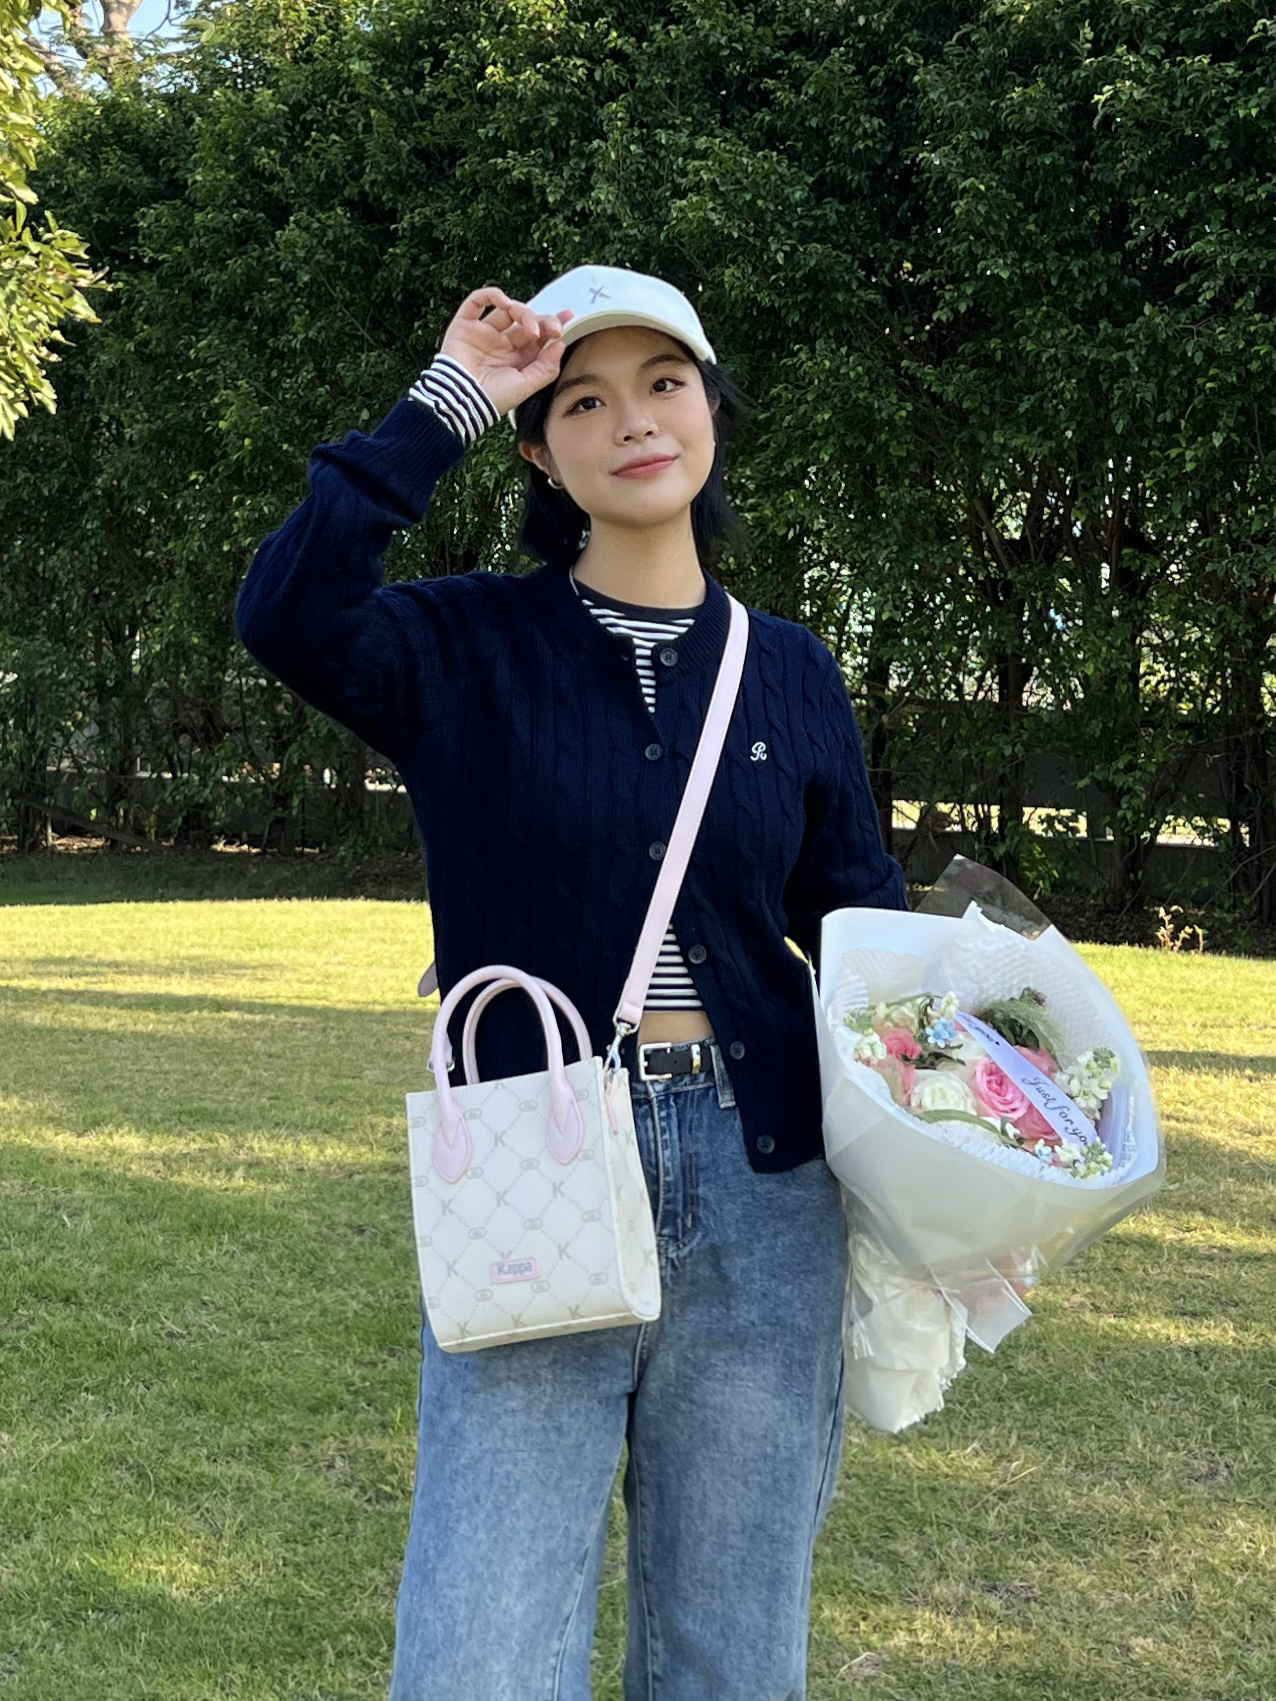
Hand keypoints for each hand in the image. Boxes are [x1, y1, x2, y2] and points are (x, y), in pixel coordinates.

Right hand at [438, 287, 575, 416]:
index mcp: (515, 360)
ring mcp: (483, 334)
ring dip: (522, 311)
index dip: (552, 326)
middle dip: (542, 320)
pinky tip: (504, 303)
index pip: (537, 337)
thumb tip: (560, 344)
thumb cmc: (492, 398)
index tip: (567, 318)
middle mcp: (500, 345)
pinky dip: (492, 295)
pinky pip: (477, 301)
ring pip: (506, 309)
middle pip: (525, 321)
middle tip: (553, 328)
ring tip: (531, 328)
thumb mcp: (526, 386)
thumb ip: (546, 367)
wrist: (461, 400)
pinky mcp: (465, 325)